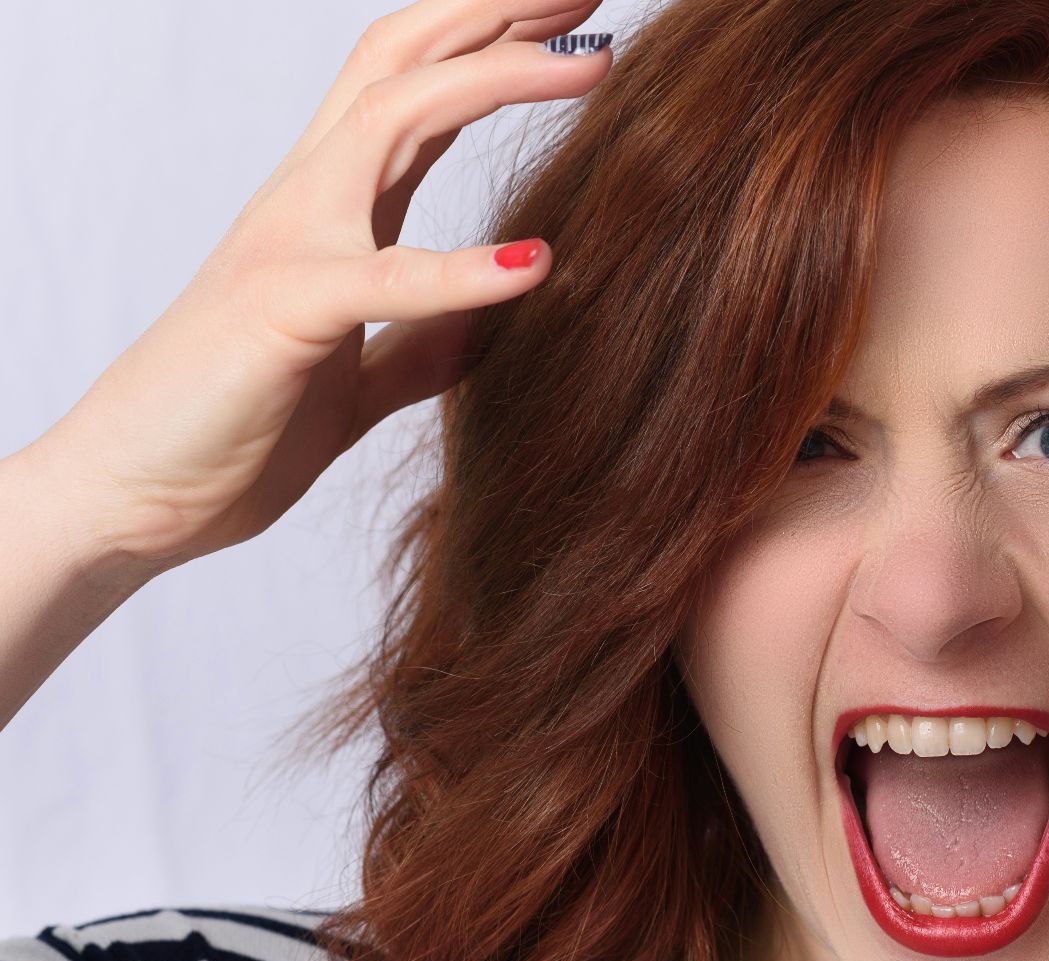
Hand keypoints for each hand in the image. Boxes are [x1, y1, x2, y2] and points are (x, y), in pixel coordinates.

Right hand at [18, 0, 612, 576]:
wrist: (127, 498)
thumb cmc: (227, 428)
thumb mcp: (351, 381)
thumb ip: (416, 347)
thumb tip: (487, 327)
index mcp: (328, 210)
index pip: (414, 88)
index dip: (493, 43)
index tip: (577, 20)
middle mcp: (307, 202)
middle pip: (402, 62)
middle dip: (495, 14)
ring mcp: (290, 246)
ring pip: (393, 116)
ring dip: (499, 80)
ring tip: (595, 62)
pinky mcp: (283, 315)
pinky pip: (382, 280)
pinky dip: (463, 271)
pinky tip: (537, 264)